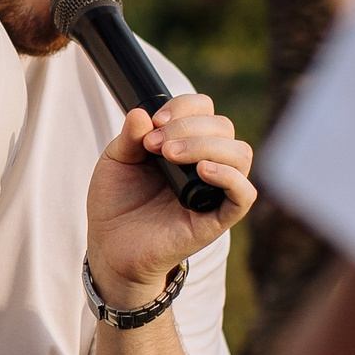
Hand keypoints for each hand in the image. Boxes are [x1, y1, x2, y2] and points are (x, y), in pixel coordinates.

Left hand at [85, 94, 256, 308]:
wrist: (110, 246)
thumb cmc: (117, 202)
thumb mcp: (116, 161)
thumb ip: (130, 136)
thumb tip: (142, 113)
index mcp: (186, 143)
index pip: (205, 110)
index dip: (184, 107)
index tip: (155, 121)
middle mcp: (206, 162)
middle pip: (223, 127)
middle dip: (188, 127)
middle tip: (154, 145)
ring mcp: (214, 190)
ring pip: (240, 154)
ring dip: (206, 146)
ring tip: (171, 156)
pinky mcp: (217, 219)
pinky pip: (244, 195)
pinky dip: (230, 177)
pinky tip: (202, 171)